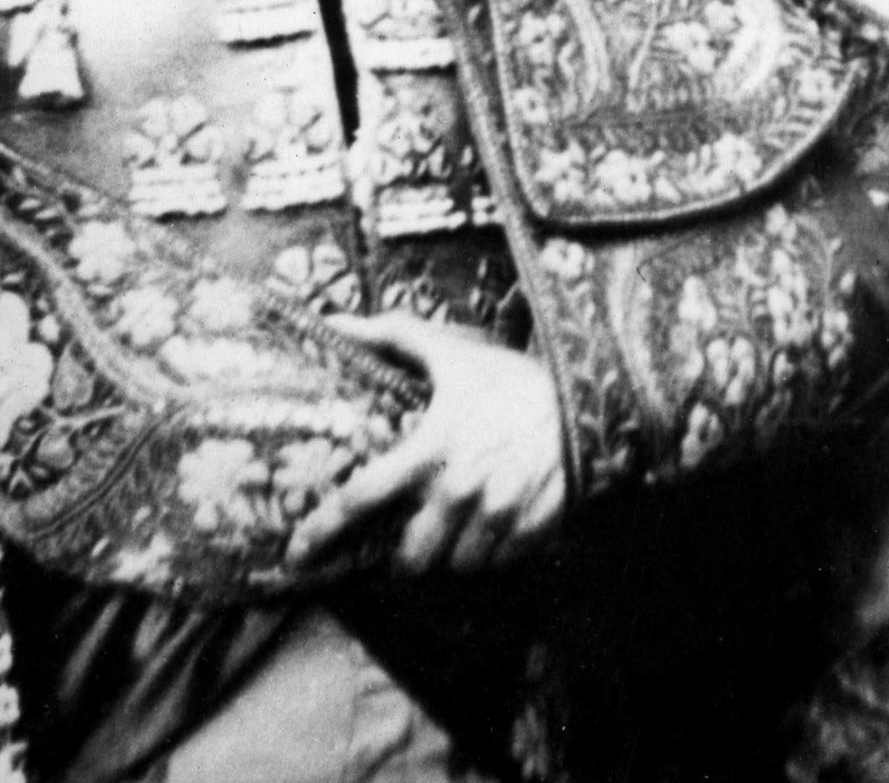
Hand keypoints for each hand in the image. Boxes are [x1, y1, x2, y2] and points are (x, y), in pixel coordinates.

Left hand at [286, 314, 566, 575]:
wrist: (592, 396)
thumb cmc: (513, 378)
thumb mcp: (453, 353)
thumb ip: (392, 337)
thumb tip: (333, 322)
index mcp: (430, 449)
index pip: (360, 500)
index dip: (320, 533)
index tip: (295, 557)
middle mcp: (458, 490)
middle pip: (410, 557)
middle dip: (404, 557)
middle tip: (408, 542)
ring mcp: (497, 515)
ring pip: (454, 567)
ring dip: (448, 557)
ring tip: (453, 536)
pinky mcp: (531, 530)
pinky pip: (496, 566)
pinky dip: (489, 556)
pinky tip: (491, 531)